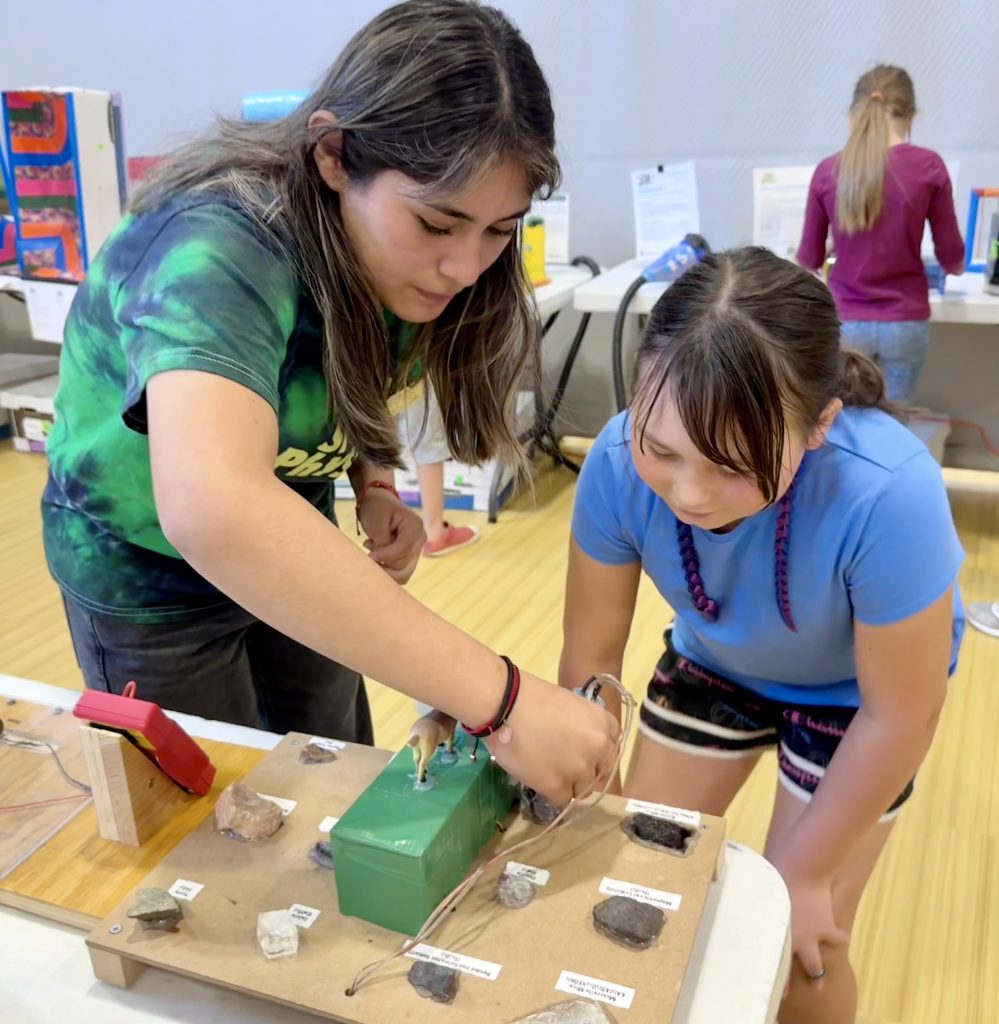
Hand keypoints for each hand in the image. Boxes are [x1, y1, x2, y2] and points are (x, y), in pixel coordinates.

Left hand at [357, 489, 424, 583]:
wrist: (379, 503)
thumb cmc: (377, 507)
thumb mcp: (376, 520)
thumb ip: (381, 540)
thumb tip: (381, 560)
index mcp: (415, 526)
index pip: (403, 549)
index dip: (385, 556)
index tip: (369, 555)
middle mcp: (420, 540)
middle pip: (403, 563)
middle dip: (383, 562)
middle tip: (369, 550)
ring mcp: (417, 550)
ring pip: (403, 573)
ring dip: (385, 569)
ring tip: (373, 553)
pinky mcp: (410, 557)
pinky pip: (401, 573)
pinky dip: (387, 570)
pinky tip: (378, 556)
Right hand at [485, 671, 619, 806]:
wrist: (505, 706)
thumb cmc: (532, 697)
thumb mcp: (570, 705)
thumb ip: (582, 727)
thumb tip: (577, 745)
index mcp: (602, 723)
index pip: (612, 748)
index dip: (598, 753)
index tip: (584, 753)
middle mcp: (598, 747)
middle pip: (601, 771)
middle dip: (586, 771)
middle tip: (564, 765)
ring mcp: (579, 769)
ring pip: (583, 789)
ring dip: (569, 784)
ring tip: (547, 771)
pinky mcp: (557, 786)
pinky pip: (563, 800)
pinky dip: (552, 793)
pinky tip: (539, 779)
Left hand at [769, 853, 848, 985]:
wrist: (800, 871)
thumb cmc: (772, 876)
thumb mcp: (759, 894)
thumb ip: (756, 907)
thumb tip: (738, 901)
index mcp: (773, 935)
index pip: (771, 964)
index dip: (770, 978)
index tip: (767, 987)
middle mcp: (792, 944)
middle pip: (784, 974)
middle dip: (785, 985)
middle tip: (788, 991)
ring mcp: (812, 939)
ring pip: (817, 968)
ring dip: (817, 973)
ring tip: (818, 981)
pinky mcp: (828, 929)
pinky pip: (838, 939)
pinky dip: (839, 938)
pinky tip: (840, 939)